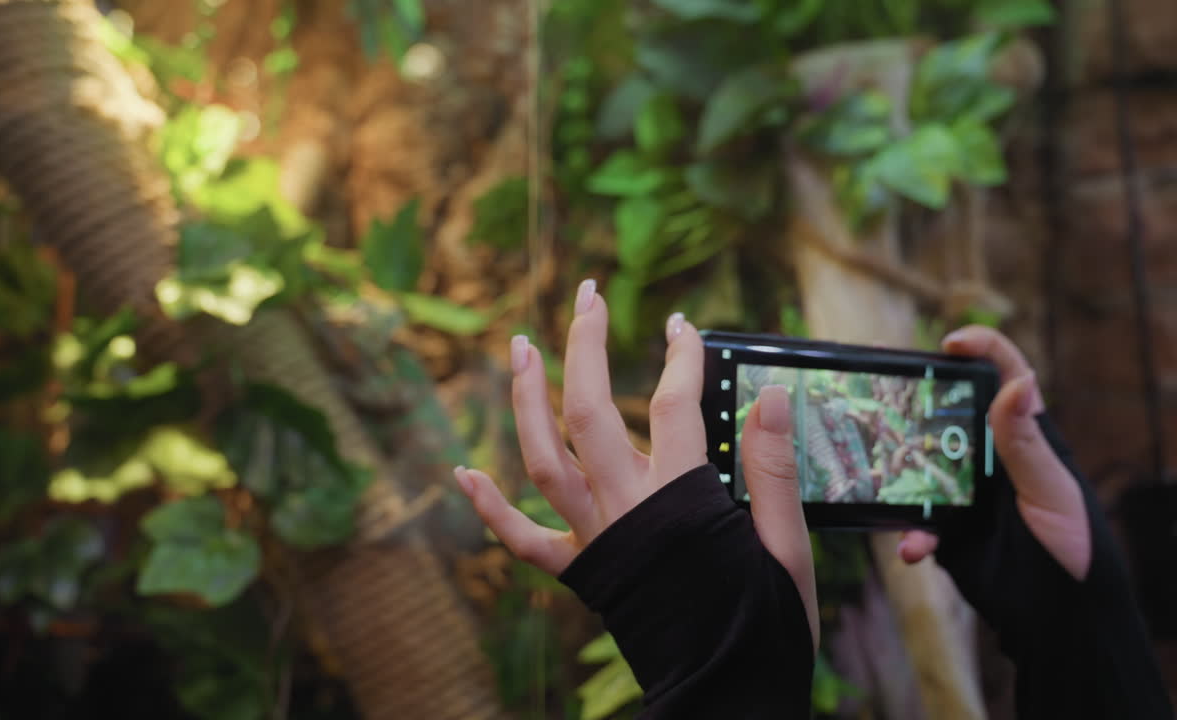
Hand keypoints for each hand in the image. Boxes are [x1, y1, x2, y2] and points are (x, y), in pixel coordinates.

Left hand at [453, 279, 817, 645]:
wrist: (726, 692)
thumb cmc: (764, 624)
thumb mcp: (788, 547)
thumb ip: (773, 469)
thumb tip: (772, 394)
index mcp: (683, 501)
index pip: (677, 405)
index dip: (682, 356)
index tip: (682, 323)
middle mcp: (627, 511)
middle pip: (591, 412)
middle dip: (585, 346)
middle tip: (586, 294)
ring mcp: (595, 540)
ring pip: (544, 459)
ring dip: (527, 400)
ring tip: (522, 347)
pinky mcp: (579, 573)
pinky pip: (522, 540)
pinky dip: (489, 507)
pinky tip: (462, 472)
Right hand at [898, 325, 1090, 580]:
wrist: (1064, 614)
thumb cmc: (1076, 544)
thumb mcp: (1052, 490)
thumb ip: (1026, 441)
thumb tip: (1018, 381)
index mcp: (1022, 436)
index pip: (1004, 376)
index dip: (980, 349)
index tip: (950, 344)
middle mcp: (988, 457)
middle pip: (945, 413)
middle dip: (909, 400)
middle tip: (877, 387)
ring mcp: (964, 493)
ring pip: (917, 467)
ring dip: (894, 474)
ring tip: (877, 479)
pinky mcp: (948, 531)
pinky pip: (916, 525)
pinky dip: (909, 537)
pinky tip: (912, 546)